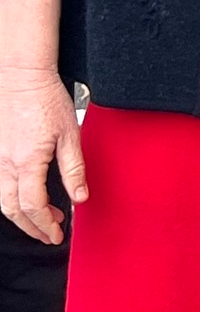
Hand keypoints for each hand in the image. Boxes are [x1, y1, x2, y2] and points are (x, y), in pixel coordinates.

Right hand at [0, 64, 85, 243]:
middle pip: (13, 209)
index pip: (33, 206)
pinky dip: (10, 199)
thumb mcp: (70, 134)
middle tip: (50, 234)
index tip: (57, 234)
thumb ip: (74, 169)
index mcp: (27, 161)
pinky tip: (26, 198)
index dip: (45, 225)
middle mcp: (6, 163)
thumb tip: (80, 197)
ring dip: (21, 215)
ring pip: (1, 200)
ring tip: (42, 219)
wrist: (21, 76)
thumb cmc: (46, 99)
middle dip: (32, 227)